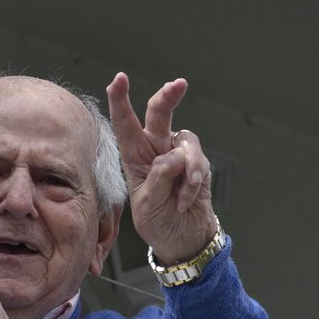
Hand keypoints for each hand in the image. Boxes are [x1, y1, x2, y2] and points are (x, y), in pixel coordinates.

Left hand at [106, 73, 217, 263]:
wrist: (183, 239)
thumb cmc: (158, 221)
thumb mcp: (147, 205)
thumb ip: (158, 178)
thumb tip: (174, 156)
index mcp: (133, 156)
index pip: (125, 123)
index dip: (120, 100)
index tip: (119, 79)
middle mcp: (156, 149)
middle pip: (160, 114)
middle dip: (168, 96)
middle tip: (178, 84)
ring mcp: (179, 154)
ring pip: (185, 140)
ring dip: (186, 167)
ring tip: (181, 194)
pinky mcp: (198, 164)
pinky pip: (198, 163)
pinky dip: (191, 184)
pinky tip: (185, 200)